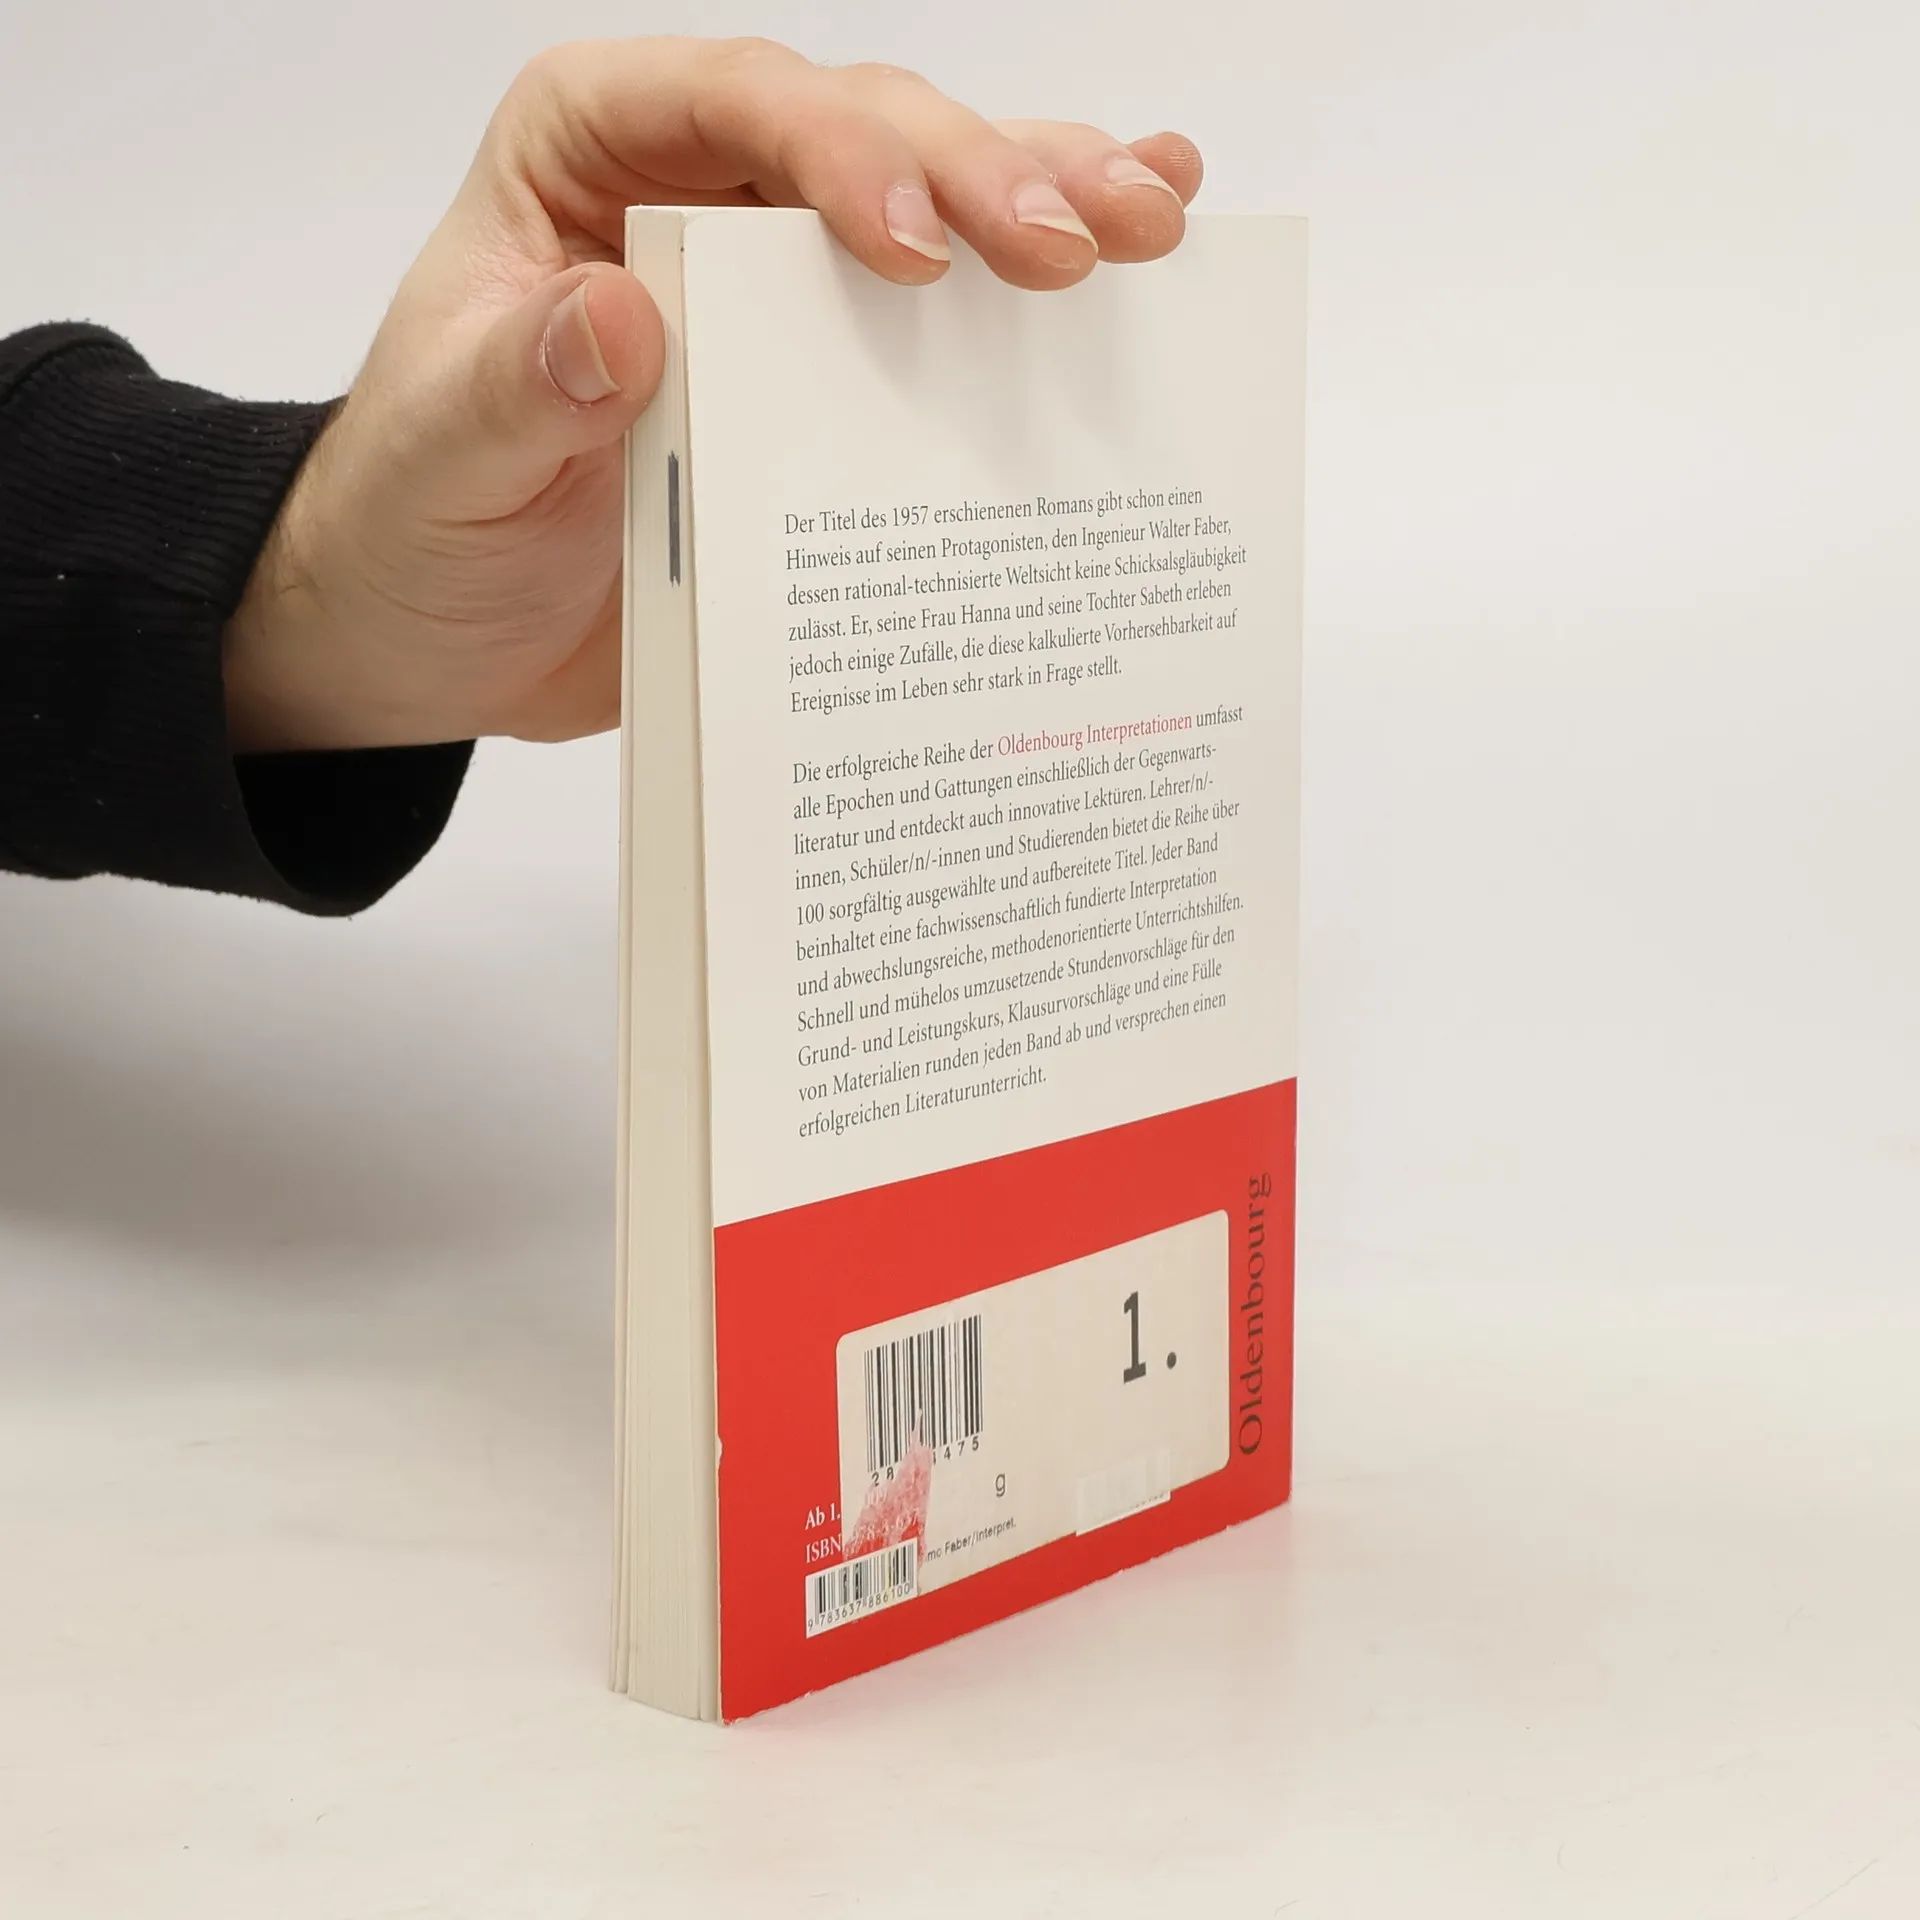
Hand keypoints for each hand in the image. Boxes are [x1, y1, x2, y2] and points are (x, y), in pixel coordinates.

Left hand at [223, 37, 1202, 752]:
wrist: (444, 627)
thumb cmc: (419, 520)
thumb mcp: (443, 459)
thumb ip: (517, 391)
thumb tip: (618, 320)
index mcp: (587, 155)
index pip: (727, 102)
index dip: (835, 153)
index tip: (912, 250)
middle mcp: (697, 187)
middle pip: (862, 134)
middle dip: (981, 175)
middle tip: (1080, 245)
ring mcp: (777, 279)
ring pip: (931, 196)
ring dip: (1047, 198)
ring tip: (1152, 221)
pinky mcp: (831, 374)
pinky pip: (942, 313)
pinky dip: (1032, 284)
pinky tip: (1143, 246)